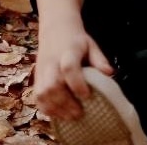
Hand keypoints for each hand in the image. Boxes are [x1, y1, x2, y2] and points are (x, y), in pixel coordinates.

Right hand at [34, 0, 113, 120]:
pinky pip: (37, 97)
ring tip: (71, 117)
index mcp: (68, 52)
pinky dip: (46, 109)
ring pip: (43, 93)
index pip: (69, 68)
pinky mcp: (36, 79)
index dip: (77, 83)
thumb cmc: (76, 40)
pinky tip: (58, 115)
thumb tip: (110, 74)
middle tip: (80, 113)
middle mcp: (52, 63)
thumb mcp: (91, 45)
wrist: (55, 29)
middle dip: (66, 102)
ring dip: (56, 108)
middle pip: (53, 85)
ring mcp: (41, 72)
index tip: (87, 95)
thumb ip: (100, 59)